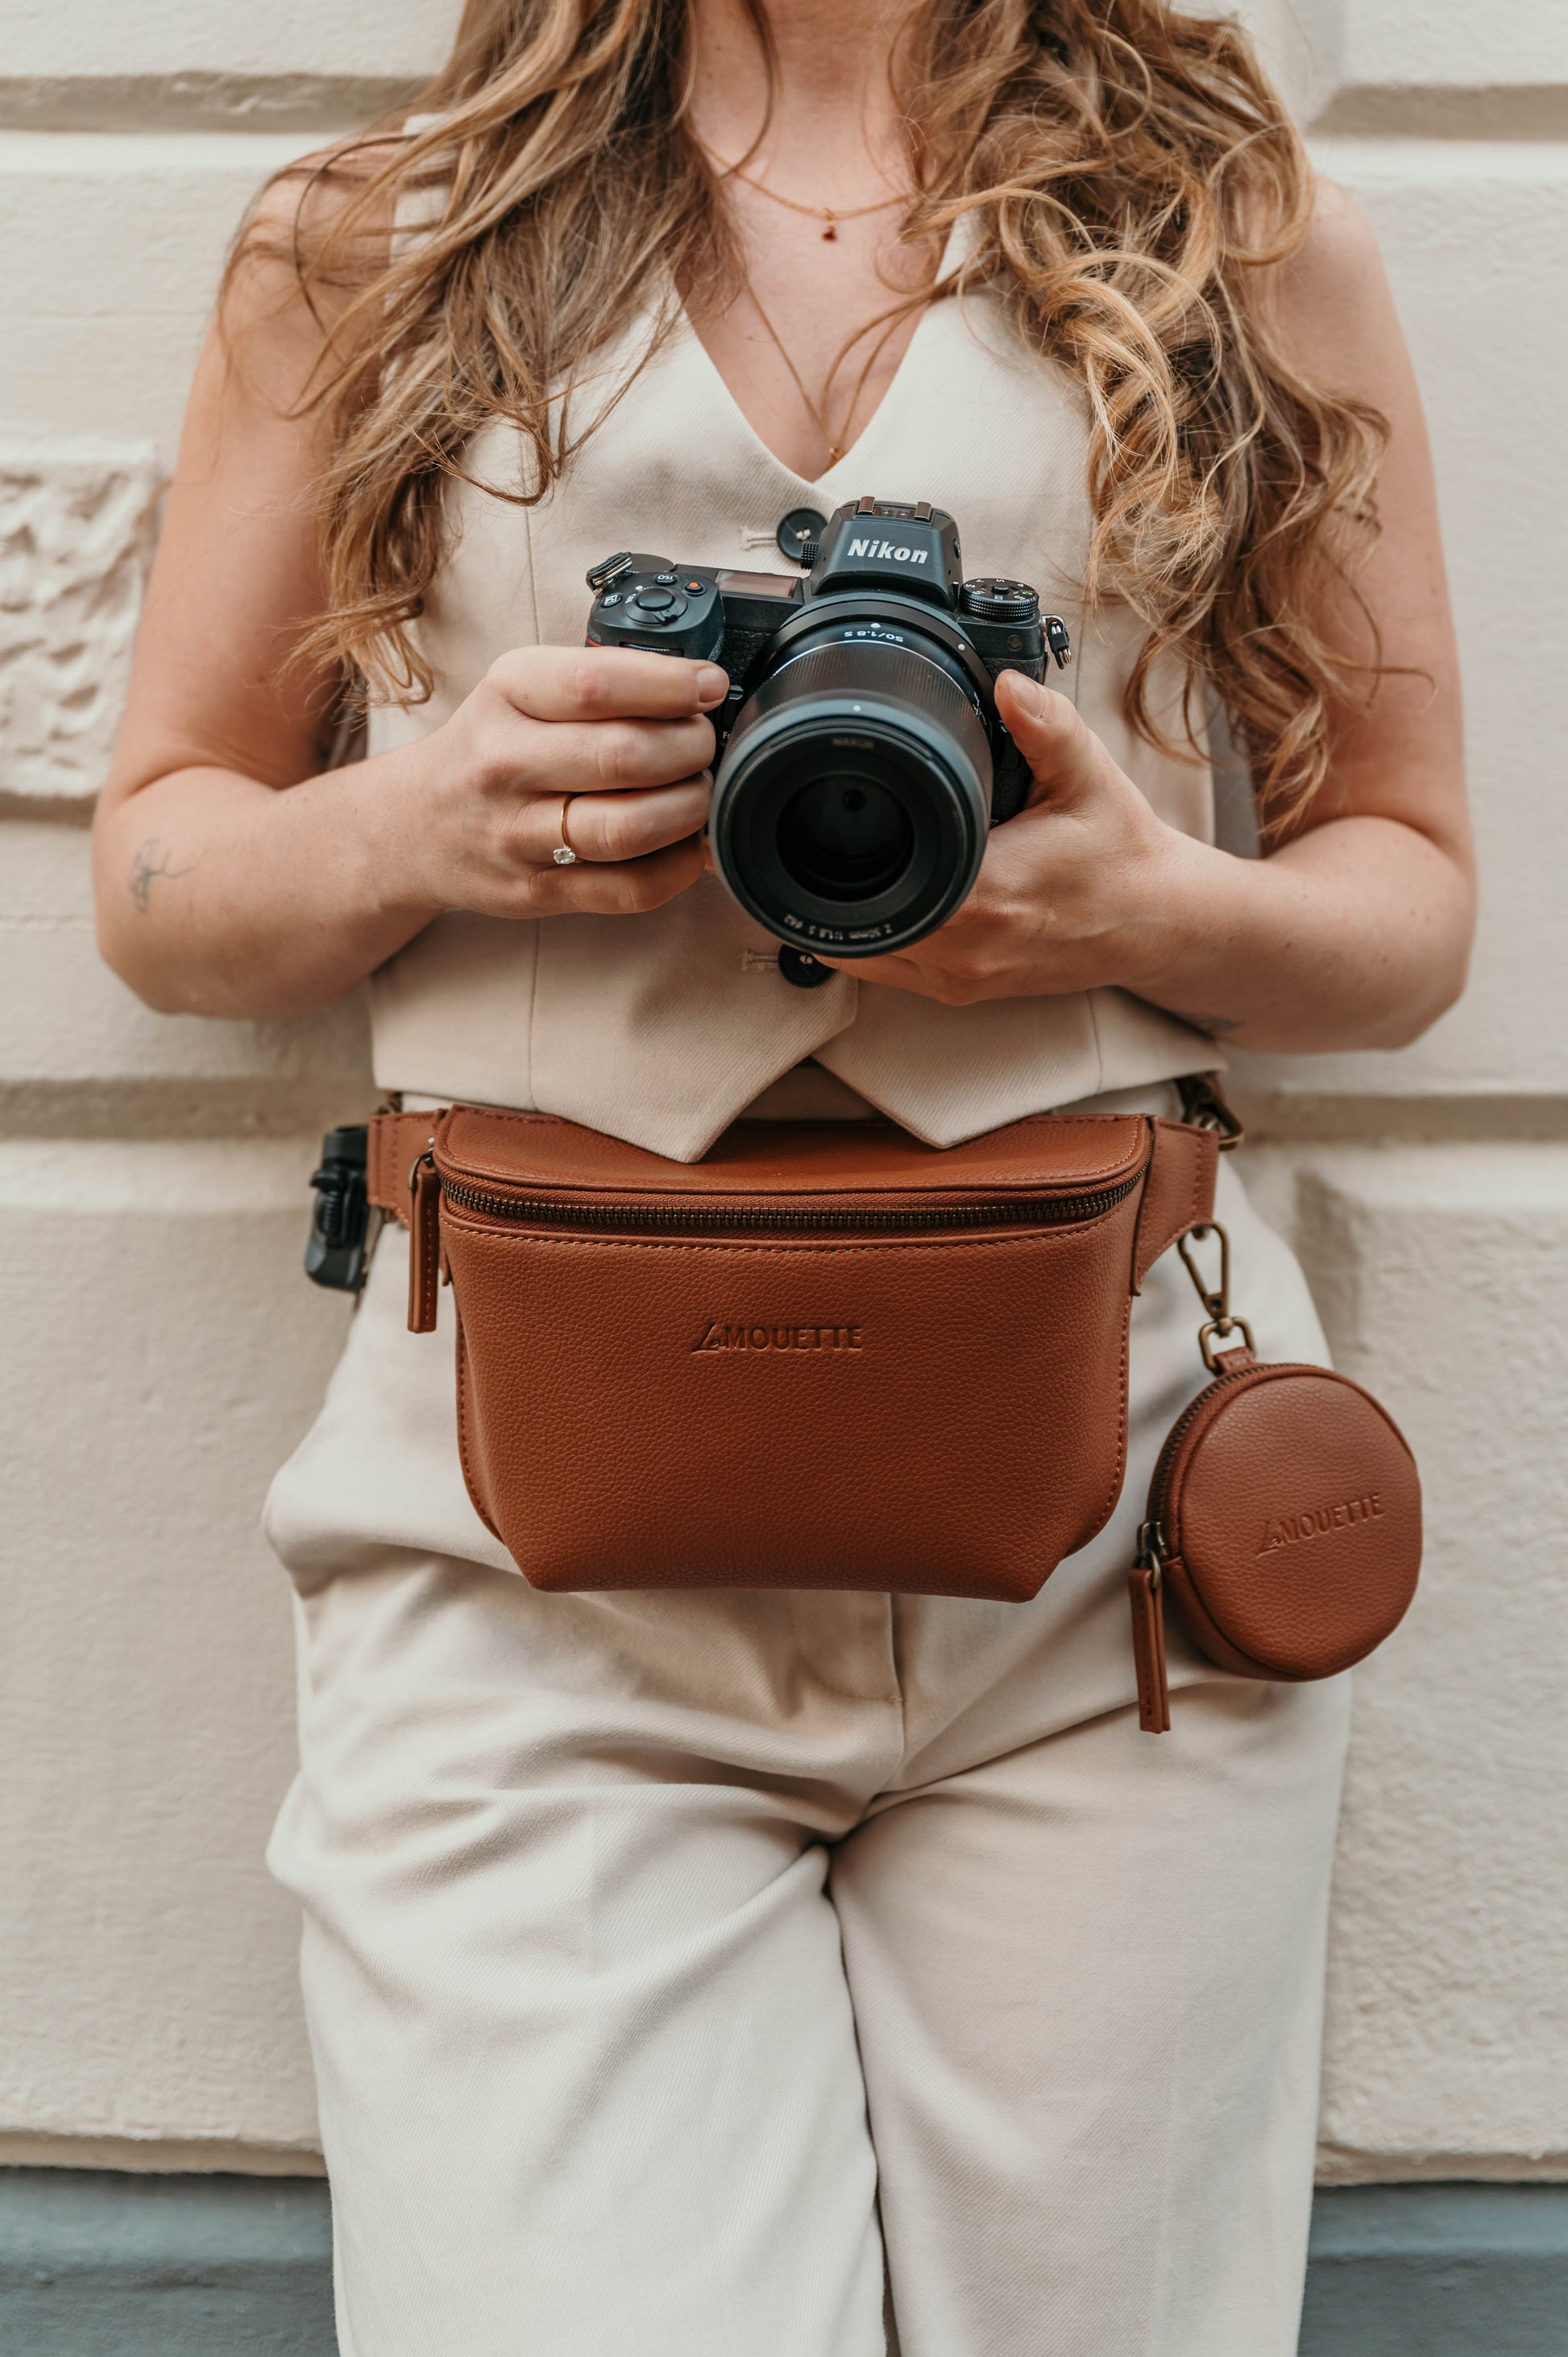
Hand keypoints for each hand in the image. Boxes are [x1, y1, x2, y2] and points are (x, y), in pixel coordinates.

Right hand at [384, 645, 727, 920]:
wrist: (413, 826)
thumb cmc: (489, 747)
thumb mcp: (520, 688)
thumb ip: (596, 683)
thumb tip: (699, 692)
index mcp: (507, 694)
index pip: (597, 684)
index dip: (670, 685)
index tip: (708, 687)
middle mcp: (504, 762)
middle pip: (625, 757)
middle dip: (691, 749)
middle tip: (704, 746)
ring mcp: (516, 834)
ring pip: (629, 828)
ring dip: (689, 810)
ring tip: (698, 794)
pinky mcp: (534, 891)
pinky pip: (628, 889)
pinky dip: (678, 868)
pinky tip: (688, 846)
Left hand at [817, 671, 1191, 1004]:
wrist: (1156, 920)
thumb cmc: (1119, 851)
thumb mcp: (1089, 776)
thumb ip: (1046, 726)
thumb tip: (1008, 685)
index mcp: (991, 891)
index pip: (884, 876)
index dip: (845, 845)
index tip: (835, 809)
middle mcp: (968, 945)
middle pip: (860, 915)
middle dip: (836, 873)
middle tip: (828, 825)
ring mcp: (962, 977)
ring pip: (863, 954)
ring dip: (846, 910)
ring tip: (840, 862)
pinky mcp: (963, 991)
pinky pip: (887, 973)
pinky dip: (870, 938)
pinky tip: (870, 899)